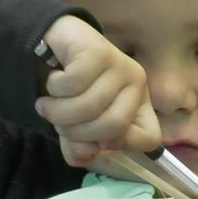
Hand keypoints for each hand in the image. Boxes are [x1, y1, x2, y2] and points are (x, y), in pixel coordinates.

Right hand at [35, 15, 160, 165]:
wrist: (48, 44)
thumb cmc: (67, 90)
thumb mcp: (74, 127)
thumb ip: (79, 149)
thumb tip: (86, 154)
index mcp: (138, 105)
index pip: (150, 138)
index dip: (119, 145)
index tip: (94, 140)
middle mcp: (136, 84)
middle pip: (114, 126)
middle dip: (76, 132)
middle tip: (58, 122)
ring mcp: (120, 65)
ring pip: (89, 105)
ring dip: (57, 112)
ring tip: (47, 104)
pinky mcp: (98, 51)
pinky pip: (74, 84)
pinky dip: (54, 88)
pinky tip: (52, 80)